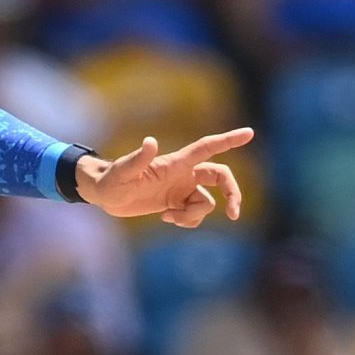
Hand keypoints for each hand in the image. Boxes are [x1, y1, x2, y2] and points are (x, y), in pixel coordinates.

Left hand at [76, 127, 251, 228]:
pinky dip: (187, 221)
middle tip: (234, 214)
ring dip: (194, 216)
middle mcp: (183, 174)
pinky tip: (167, 219)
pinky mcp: (176, 203)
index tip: (249, 133)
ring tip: (169, 218)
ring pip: (206, 203)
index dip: (228, 140)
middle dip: (232, 194)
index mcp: (175, 163)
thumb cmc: (110, 180)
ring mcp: (181, 189)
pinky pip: (195, 215)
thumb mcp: (122, 172)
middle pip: (220, 177)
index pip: (207, 148)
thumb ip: (137, 159)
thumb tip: (150, 142)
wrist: (105, 196)